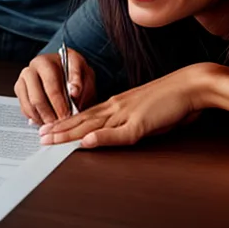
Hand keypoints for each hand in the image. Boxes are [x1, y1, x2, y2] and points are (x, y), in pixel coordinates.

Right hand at [15, 50, 95, 124]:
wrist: (65, 71)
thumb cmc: (72, 71)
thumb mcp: (82, 71)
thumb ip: (78, 80)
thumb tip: (74, 92)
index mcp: (44, 62)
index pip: (50, 85)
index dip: (59, 103)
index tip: (68, 115)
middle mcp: (30, 71)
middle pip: (36, 98)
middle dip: (50, 115)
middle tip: (61, 124)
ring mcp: (22, 83)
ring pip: (29, 106)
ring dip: (43, 119)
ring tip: (56, 125)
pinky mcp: (20, 94)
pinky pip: (25, 111)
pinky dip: (36, 120)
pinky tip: (48, 121)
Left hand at [38, 64, 210, 148]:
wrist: (189, 86)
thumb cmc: (170, 100)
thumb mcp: (143, 111)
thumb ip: (128, 120)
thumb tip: (115, 130)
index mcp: (117, 103)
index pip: (85, 115)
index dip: (66, 122)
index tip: (50, 128)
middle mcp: (117, 106)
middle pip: (82, 119)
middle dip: (60, 128)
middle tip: (39, 135)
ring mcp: (127, 113)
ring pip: (93, 125)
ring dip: (70, 133)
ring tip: (51, 138)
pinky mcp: (141, 122)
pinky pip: (119, 133)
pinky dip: (102, 137)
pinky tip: (87, 142)